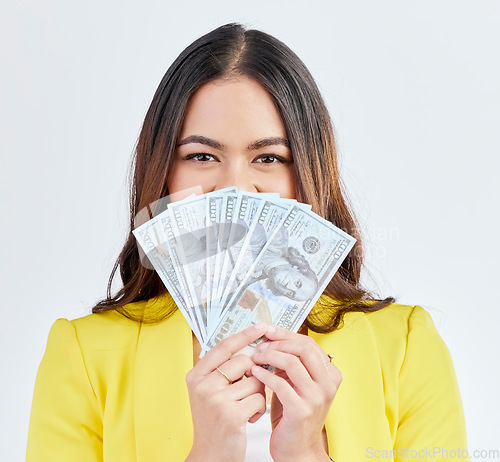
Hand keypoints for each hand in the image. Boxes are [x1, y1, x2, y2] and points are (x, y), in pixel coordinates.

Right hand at [185, 323, 268, 461]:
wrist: (210, 455)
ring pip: (255, 381)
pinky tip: (247, 419)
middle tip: (246, 391)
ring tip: (244, 408)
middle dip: (254, 374)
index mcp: (196, 375)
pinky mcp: (231, 415)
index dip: (245, 335)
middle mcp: (203, 384)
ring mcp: (215, 399)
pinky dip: (259, 409)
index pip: (224, 346)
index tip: (262, 326)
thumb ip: (224, 369)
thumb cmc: (215, 421)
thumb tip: (252, 346)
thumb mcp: (210, 391)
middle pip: (244, 361)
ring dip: (257, 394)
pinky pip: (259, 399)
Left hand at [251, 325, 341, 461]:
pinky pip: (281, 384)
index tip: (267, 330)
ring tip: (255, 357)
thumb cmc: (292, 414)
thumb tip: (272, 338)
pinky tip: (255, 372)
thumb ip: (291, 363)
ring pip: (293, 363)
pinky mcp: (301, 411)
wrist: (297, 450)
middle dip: (278, 343)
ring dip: (270, 356)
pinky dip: (265, 375)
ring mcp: (316, 398)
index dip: (286, 334)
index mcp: (329, 374)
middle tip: (260, 345)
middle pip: (304, 348)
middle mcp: (327, 385)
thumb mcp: (296, 383)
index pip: (308, 343)